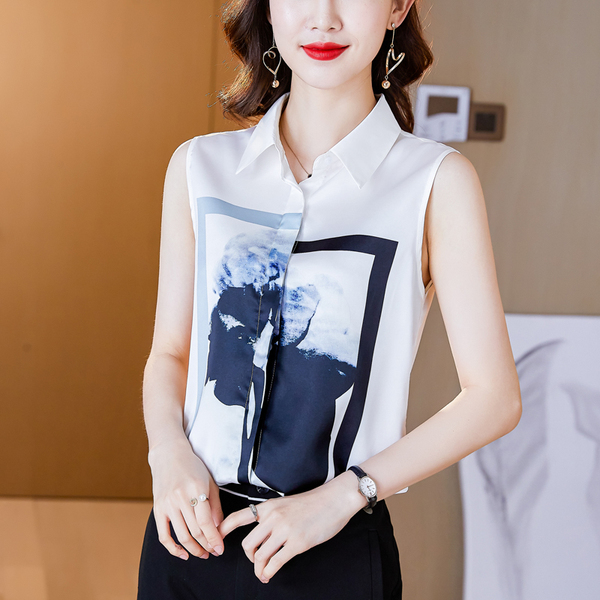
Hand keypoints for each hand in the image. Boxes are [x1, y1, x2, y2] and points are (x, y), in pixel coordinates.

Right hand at [148, 438, 224, 560]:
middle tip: (214, 551)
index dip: (214, 539)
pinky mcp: (157, 509)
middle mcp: (180, 497)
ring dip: (193, 549)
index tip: (220, 549)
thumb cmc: (192, 466)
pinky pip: (163, 535)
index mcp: (196, 488)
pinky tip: (183, 554)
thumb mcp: (209, 481)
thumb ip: (215, 505)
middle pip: (195, 531)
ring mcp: (167, 504)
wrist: (169, 454)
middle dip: (207, 545)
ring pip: (181, 536)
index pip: (205, 522)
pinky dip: (173, 549)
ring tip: (202, 554)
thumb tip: (218, 529)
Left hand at [217, 471, 366, 582]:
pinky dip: (269, 572)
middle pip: (247, 544)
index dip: (223, 530)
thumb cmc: (313, 502)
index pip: (238, 517)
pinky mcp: (297, 543)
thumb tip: (261, 534)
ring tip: (264, 572)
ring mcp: (285, 530)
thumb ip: (272, 516)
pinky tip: (270, 574)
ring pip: (259, 556)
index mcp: (268, 506)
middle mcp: (273, 517)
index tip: (216, 541)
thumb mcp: (286, 503)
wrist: (335, 500)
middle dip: (249, 558)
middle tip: (256, 561)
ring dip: (259, 569)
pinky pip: (275, 563)